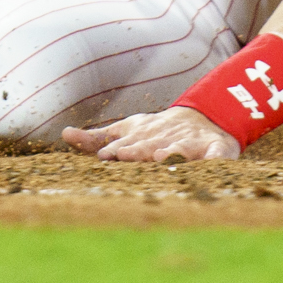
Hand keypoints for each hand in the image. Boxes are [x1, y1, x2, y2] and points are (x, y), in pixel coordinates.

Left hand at [64, 105, 240, 162]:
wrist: (204, 120)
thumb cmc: (156, 133)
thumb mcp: (127, 131)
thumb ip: (96, 138)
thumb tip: (64, 134)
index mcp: (144, 136)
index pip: (129, 144)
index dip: (119, 148)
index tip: (108, 154)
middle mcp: (166, 138)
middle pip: (152, 145)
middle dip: (140, 150)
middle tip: (128, 155)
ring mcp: (191, 144)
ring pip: (181, 148)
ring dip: (172, 151)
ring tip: (162, 157)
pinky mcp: (216, 150)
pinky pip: (218, 154)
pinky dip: (216, 157)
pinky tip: (213, 162)